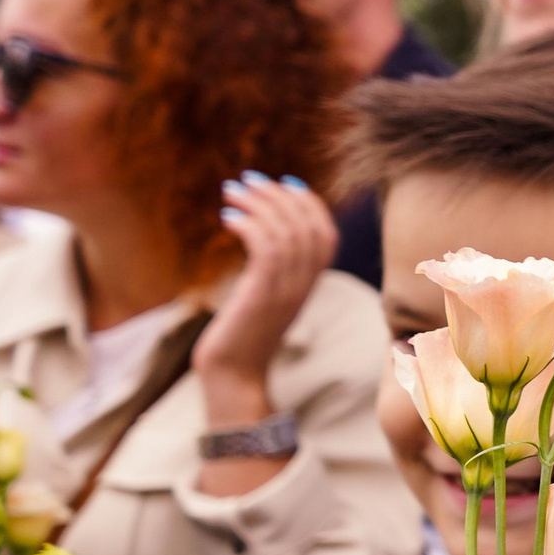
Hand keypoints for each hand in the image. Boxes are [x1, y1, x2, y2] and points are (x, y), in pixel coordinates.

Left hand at [194, 172, 335, 416]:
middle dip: (279, 194)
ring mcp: (286, 290)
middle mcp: (304, 285)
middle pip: (308, 225)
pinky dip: (248, 224)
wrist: (234, 374)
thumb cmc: (241, 339)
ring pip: (287, 231)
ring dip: (259, 204)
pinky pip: (266, 247)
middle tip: (248, 180)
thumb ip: (270, 274)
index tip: (282, 182)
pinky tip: (227, 218)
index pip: (326, 234)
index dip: (309, 203)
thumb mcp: (263, 300)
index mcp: (310, 285)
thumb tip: (257, 238)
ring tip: (233, 191)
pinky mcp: (263, 294)